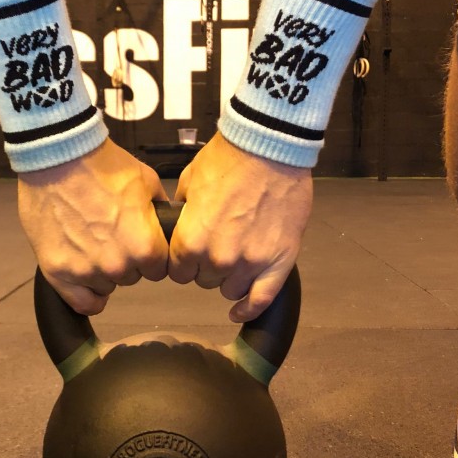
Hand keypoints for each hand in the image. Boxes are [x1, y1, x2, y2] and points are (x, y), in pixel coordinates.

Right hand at [18, 139, 169, 314]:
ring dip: (103, 271)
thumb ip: (160, 210)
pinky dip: (85, 294)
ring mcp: (85, 271)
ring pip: (107, 286)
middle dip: (127, 260)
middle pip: (132, 277)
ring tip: (91, 241)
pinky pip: (80, 302)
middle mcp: (116, 265)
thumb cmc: (102, 165)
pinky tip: (86, 278)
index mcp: (145, 247)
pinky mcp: (57, 271)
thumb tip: (168, 223)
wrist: (58, 155)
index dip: (152, 254)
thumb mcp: (146, 181)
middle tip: (112, 233)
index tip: (142, 241)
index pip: (159, 269)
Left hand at [169, 132, 311, 321]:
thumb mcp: (189, 182)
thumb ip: (182, 213)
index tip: (190, 252)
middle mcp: (218, 259)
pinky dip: (250, 309)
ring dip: (229, 277)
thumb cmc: (227, 159)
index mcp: (190, 241)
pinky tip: (239, 311)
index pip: (178, 272)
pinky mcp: (279, 261)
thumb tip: (177, 225)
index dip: (183, 261)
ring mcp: (251, 263)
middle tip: (217, 243)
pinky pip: (263, 299)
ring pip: (231, 290)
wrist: (269, 146)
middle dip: (206, 265)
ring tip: (235, 256)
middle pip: (204, 281)